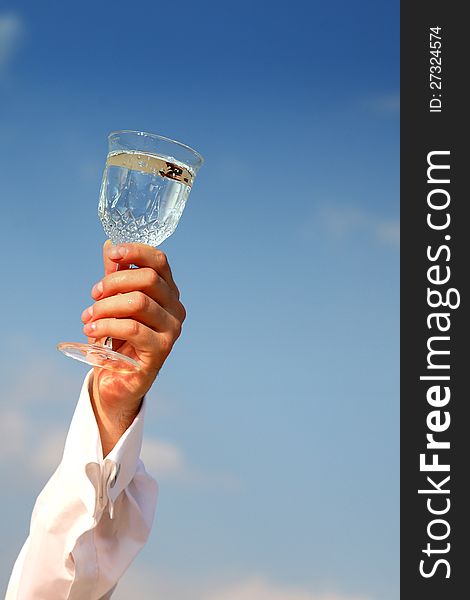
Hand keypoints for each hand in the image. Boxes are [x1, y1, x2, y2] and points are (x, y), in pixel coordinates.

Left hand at [81, 241, 185, 454]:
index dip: (135, 252)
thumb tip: (110, 244)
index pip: (159, 261)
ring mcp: (171, 331)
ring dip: (106, 306)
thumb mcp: (114, 302)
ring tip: (89, 317)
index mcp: (167, 292)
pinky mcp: (161, 351)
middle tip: (94, 294)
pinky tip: (93, 329)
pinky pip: (133, 329)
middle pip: (148, 279)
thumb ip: (115, 275)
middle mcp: (175, 309)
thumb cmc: (118, 339)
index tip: (112, 255)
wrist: (117, 380)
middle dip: (113, 283)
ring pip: (139, 302)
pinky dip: (108, 325)